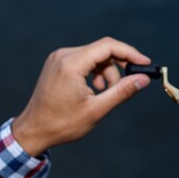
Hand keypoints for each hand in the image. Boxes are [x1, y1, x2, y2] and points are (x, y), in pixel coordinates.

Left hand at [12, 37, 151, 156]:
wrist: (33, 131)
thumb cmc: (62, 123)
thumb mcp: (97, 109)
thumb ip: (122, 91)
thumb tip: (143, 79)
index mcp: (71, 64)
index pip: (108, 46)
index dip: (130, 53)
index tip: (145, 63)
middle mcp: (64, 55)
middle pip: (102, 49)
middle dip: (119, 65)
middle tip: (131, 82)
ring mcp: (59, 58)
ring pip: (95, 55)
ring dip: (107, 71)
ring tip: (108, 92)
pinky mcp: (58, 63)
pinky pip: (84, 60)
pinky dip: (96, 71)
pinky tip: (96, 89)